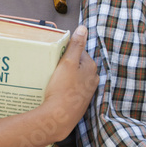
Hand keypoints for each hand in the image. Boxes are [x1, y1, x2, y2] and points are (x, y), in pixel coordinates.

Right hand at [40, 27, 97, 141]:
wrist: (59, 118)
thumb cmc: (63, 89)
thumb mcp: (68, 62)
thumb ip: (76, 45)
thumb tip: (83, 28)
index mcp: (92, 68)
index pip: (80, 53)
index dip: (67, 52)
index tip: (56, 55)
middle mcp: (93, 80)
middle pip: (78, 66)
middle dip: (66, 65)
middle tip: (52, 67)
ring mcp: (87, 92)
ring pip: (75, 79)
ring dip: (65, 77)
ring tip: (51, 79)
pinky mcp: (79, 103)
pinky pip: (71, 91)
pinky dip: (64, 89)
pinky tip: (55, 92)